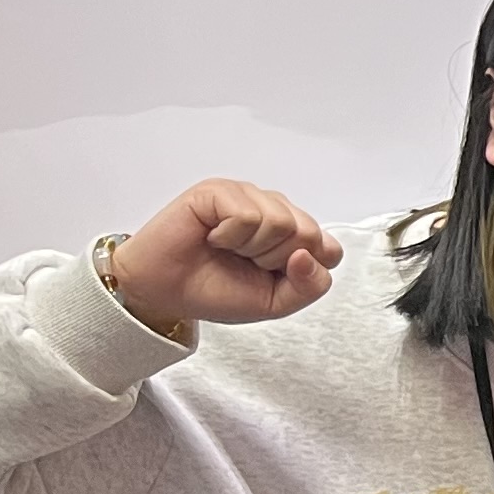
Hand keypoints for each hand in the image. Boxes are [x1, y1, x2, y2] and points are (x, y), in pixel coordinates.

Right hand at [108, 181, 342, 336]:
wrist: (164, 292)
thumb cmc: (215, 291)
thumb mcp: (275, 303)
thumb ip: (309, 286)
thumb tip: (310, 255)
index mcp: (292, 235)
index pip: (330, 249)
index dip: (303, 271)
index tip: (270, 276)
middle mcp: (275, 210)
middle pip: (310, 234)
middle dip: (276, 261)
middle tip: (244, 263)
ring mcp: (248, 196)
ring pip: (282, 222)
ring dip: (252, 248)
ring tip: (226, 249)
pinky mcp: (220, 190)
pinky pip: (249, 215)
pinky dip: (230, 237)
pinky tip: (213, 237)